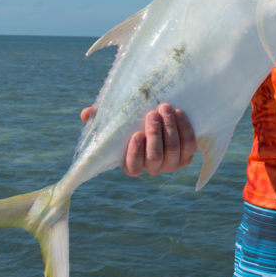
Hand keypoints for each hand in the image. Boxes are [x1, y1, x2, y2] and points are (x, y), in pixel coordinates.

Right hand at [79, 102, 196, 176]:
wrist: (163, 120)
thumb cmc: (133, 123)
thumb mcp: (116, 121)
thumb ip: (100, 118)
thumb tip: (86, 113)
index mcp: (132, 163)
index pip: (133, 167)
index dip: (135, 153)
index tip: (136, 134)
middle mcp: (152, 167)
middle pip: (155, 156)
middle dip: (155, 134)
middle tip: (152, 114)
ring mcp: (171, 163)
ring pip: (173, 150)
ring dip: (170, 128)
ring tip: (165, 108)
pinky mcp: (187, 155)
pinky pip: (189, 145)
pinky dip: (185, 129)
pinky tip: (179, 113)